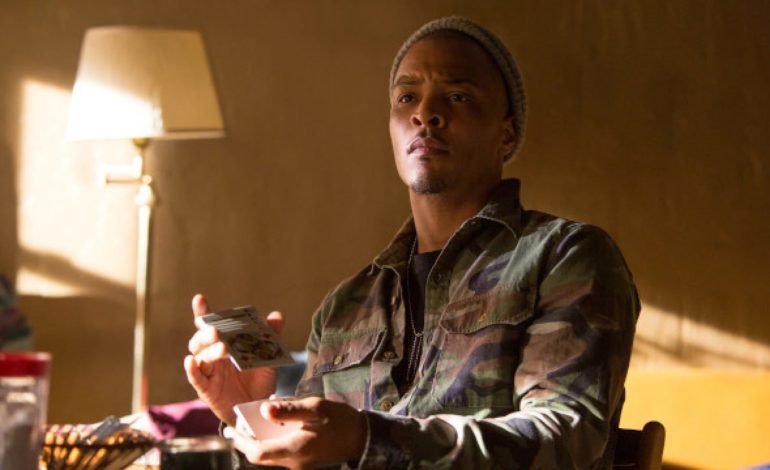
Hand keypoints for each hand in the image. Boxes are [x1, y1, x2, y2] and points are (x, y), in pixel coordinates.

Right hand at [183, 294, 283, 424]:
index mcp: (223, 345)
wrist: (259, 408)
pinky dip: (192, 370)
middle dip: (206, 333)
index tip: (200, 298)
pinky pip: (196, 379)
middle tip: (217, 331)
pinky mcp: (207, 390)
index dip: (203, 313)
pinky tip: (190, 362)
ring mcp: (208, 373)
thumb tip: (276, 316)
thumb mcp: (267, 357)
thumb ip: (270, 336)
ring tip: (222, 347)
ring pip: (200, 357)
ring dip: (208, 350)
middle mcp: (212, 357)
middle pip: (200, 341)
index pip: (210, 326)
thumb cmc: (258, 380)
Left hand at [224, 397, 366, 469]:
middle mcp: (293, 461)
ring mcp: (299, 463)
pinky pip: (282, 452)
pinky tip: (279, 424)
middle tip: (237, 425)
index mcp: (293, 450)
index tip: (229, 429)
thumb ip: (289, 409)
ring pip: (271, 454)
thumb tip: (264, 409)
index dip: (241, 442)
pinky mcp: (305, 460)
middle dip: (247, 441)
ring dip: (261, 439)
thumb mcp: (315, 408)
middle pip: (261, 456)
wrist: (363, 437)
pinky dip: (274, 439)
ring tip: (256, 420)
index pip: (257, 453)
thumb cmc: (340, 420)